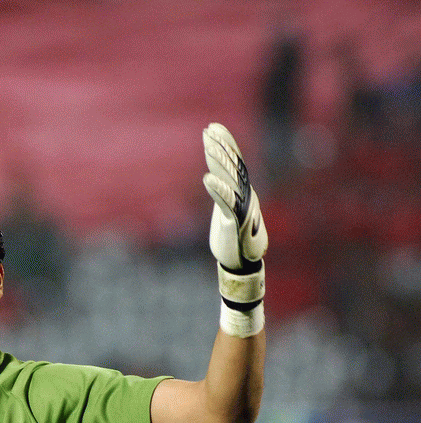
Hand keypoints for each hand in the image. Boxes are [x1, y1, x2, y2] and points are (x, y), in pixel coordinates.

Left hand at [202, 123, 267, 275]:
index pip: (233, 163)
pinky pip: (227, 203)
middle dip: (222, 146)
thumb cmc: (233, 240)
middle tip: (210, 129)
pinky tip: (208, 179)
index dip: (225, 144)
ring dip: (220, 162)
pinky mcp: (236, 223)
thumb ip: (225, 196)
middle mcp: (245, 196)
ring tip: (209, 145)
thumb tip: (218, 182)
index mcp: (242, 193)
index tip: (214, 127)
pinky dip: (218, 190)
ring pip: (232, 180)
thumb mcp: (227, 213)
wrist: (242, 264)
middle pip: (234, 166)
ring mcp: (242, 208)